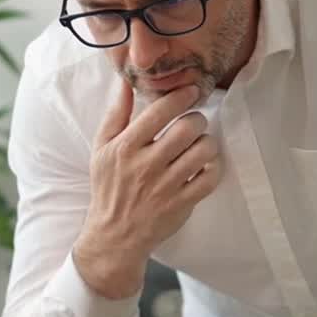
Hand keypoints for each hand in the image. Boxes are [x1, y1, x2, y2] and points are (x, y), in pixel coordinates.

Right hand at [74, 82, 221, 297]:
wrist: (115, 235)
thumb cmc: (109, 187)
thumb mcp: (102, 148)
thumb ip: (116, 114)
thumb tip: (126, 82)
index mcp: (125, 147)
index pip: (160, 112)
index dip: (182, 96)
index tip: (191, 91)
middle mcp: (146, 165)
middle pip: (188, 128)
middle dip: (197, 119)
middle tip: (195, 122)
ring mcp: (166, 186)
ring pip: (203, 151)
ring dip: (207, 142)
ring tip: (200, 143)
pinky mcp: (182, 204)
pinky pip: (210, 178)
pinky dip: (214, 167)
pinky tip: (206, 164)